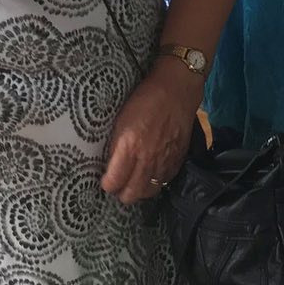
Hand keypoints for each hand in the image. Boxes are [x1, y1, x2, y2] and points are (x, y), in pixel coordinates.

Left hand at [103, 65, 199, 205]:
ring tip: (133, 183)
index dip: (107, 184)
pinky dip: (155, 183)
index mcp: (129, 147)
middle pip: (131, 194)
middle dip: (121, 193)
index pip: (114, 182)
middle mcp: (146, 159)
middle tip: (117, 185)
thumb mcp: (121, 119)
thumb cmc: (144, 99)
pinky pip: (164, 182)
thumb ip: (116, 145)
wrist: (176, 90)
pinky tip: (150, 176)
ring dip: (138, 191)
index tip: (105, 181)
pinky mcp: (177, 161)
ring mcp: (164, 162)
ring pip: (148, 192)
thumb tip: (110, 164)